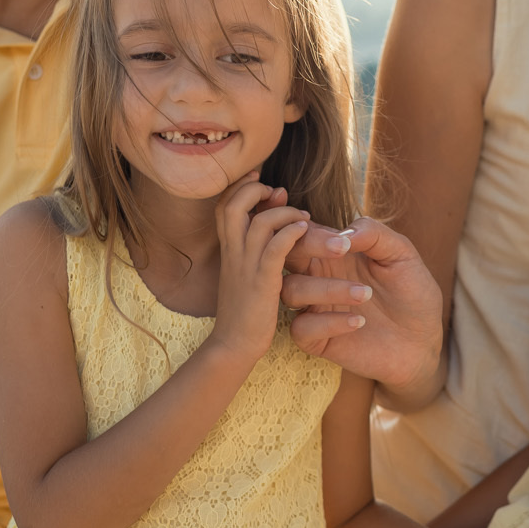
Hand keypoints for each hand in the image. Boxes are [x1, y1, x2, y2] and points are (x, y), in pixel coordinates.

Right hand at [212, 174, 309, 355]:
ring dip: (283, 212)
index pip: (224, 205)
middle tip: (276, 191)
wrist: (234, 345)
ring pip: (259, 222)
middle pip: (232, 204)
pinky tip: (305, 229)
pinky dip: (291, 232)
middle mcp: (232, 252)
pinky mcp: (262, 281)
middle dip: (254, 190)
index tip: (262, 182)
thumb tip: (264, 224)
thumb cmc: (244, 311)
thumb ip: (250, 248)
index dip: (241, 187)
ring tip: (303, 216)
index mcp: (227, 249)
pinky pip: (275, 247)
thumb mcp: (242, 274)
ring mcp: (245, 266)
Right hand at [281, 215, 440, 399]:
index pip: (300, 231)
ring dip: (326, 289)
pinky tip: (360, 321)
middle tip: (341, 252)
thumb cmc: (412, 292)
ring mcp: (315, 308)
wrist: (424, 340)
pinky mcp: (318, 340)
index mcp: (330, 252)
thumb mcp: (402, 255)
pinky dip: (328, 322)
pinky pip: (301, 329)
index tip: (342, 241)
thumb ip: (375, 234)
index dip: (311, 230)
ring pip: (291, 291)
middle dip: (304, 248)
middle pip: (282, 255)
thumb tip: (344, 232)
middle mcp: (316, 277)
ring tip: (365, 294)